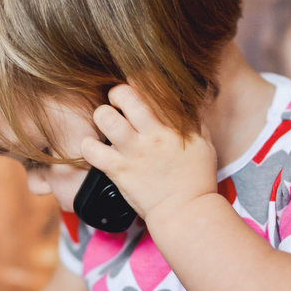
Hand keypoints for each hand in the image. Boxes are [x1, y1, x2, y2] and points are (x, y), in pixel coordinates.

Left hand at [80, 84, 217, 224]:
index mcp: (173, 125)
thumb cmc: (196, 177)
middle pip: (124, 95)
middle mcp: (151, 134)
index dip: (140, 79)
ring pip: (105, 118)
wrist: (185, 211)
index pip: (152, 87)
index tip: (136, 83)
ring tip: (106, 123)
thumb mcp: (203, 142)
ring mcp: (133, 151)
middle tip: (117, 103)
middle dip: (117, 94)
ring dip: (101, 116)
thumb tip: (187, 99)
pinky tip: (94, 147)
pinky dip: (88, 145)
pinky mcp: (118, 170)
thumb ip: (193, 119)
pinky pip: (92, 150)